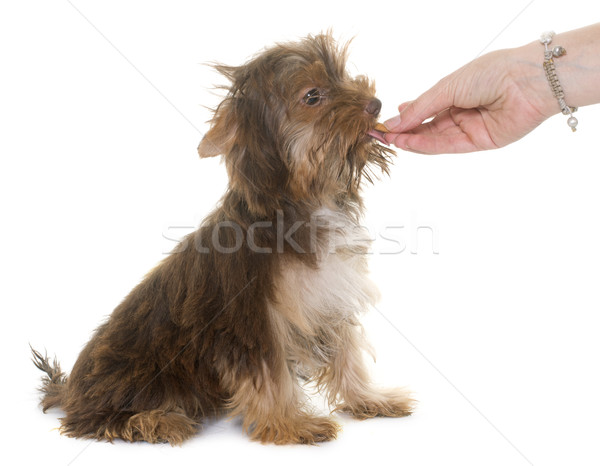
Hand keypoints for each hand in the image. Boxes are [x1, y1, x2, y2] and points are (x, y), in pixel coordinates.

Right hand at [384, 47, 556, 153]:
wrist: (527, 80)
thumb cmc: (492, 72)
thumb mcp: (448, 87)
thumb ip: (420, 108)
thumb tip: (393, 122)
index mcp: (455, 93)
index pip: (424, 110)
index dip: (404, 118)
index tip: (382, 124)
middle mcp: (461, 111)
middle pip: (427, 127)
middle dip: (403, 132)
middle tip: (381, 136)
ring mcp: (469, 128)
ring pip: (434, 138)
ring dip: (411, 140)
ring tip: (390, 140)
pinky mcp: (479, 142)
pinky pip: (448, 146)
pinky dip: (426, 146)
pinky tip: (408, 143)